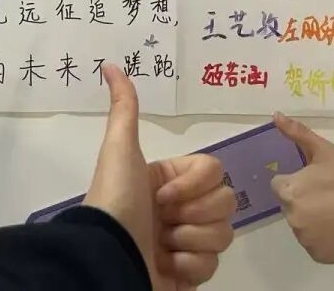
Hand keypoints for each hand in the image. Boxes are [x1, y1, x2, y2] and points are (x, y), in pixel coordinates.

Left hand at [84, 66, 233, 289]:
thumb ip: (124, 108)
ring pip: (223, 234)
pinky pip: (212, 266)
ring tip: (163, 247)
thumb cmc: (116, 202)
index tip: (161, 195)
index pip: (214, 170)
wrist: (108, 260)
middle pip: (225, 202)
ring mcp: (187, 243)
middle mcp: (180, 208)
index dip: (193, 184)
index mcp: (169, 180)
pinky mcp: (190, 274)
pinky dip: (189, 268)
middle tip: (164, 222)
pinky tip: (166, 267)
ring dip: (191, 241)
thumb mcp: (119, 150)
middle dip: (194, 213)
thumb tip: (109, 65)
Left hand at [270, 114, 333, 262]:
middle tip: (330, 194)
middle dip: (304, 199)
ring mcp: (305, 239)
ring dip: (313, 219)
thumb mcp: (324, 150)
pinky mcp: (319, 255)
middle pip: (291, 206)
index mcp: (289, 192)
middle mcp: (292, 218)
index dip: (298, 181)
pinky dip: (324, 237)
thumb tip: (276, 115)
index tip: (317, 180)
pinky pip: (315, 244)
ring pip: (303, 225)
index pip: (280, 185)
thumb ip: (296, 133)